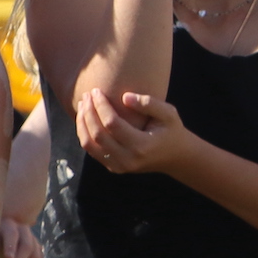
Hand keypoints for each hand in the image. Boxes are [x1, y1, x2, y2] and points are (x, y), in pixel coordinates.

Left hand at [77, 90, 199, 176]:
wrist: (176, 157)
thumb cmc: (172, 131)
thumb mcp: (169, 114)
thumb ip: (150, 104)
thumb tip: (124, 97)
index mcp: (142, 146)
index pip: (112, 123)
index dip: (101, 106)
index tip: (96, 91)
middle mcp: (128, 159)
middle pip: (97, 134)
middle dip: (88, 112)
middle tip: (87, 95)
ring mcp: (119, 166)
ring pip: (89, 144)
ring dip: (82, 123)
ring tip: (82, 105)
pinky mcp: (113, 167)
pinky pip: (91, 150)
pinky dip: (84, 133)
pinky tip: (85, 118)